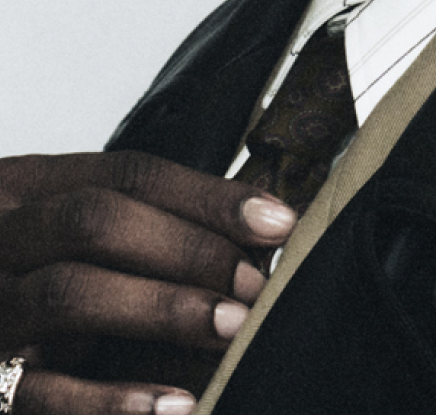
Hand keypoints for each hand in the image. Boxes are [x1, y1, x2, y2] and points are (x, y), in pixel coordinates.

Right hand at [0, 151, 295, 414]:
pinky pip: (39, 392)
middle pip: (97, 222)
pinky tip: (175, 406)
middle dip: (188, 249)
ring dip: (162, 309)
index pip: (129, 174)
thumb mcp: (63, 231)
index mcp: (29, 188)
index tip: (278, 222)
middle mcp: (1, 239)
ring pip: (70, 293)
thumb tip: (259, 228)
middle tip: (255, 282)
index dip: (208, 197)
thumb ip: (140, 223)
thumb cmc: (26, 276)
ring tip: (232, 327)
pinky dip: (110, 401)